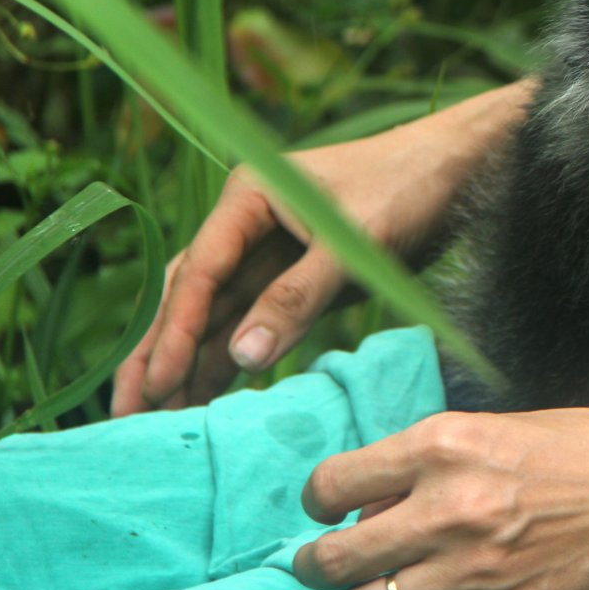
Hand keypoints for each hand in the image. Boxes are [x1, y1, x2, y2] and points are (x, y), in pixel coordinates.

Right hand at [111, 82, 536, 416]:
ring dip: (192, 363)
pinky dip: (234, 358)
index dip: (174, 332)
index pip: (200, 272)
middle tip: (126, 415)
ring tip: (157, 419)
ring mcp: (273, 252)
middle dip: (160, 353)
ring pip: (219, 314)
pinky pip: (255, 321)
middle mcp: (249, 224)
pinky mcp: (300, 277)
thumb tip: (240, 358)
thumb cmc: (409, 188)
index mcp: (249, 197)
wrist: (463, 170)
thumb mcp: (355, 245)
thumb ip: (297, 298)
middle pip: (192, 295)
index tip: (155, 384)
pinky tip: (209, 397)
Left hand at [294, 410, 588, 589]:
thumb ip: (431, 460)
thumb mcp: (499, 428)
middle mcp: (446, 509)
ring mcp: (471, 571)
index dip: (319, 501)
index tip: (328, 510)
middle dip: (318, 565)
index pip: (333, 483)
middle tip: (326, 564)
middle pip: (336, 560)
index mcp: (444, 446)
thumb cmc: (583, 449)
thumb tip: (372, 500)